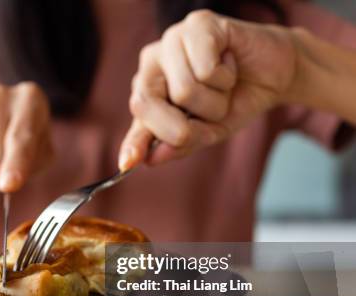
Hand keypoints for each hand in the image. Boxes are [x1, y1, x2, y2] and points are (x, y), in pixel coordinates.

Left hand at [120, 9, 299, 169]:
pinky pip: (206, 70)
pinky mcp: (197, 24)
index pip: (137, 119)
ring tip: (224, 85)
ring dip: (215, 101)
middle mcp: (152, 61)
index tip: (128, 163)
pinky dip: (225, 77)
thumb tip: (149, 159)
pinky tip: (229, 62)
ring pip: (183, 92)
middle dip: (186, 126)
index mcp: (147, 88)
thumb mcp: (207, 133)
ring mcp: (171, 40)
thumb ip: (178, 144)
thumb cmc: (235, 100)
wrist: (275, 75)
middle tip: (212, 112)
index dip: (134, 142)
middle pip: (149, 105)